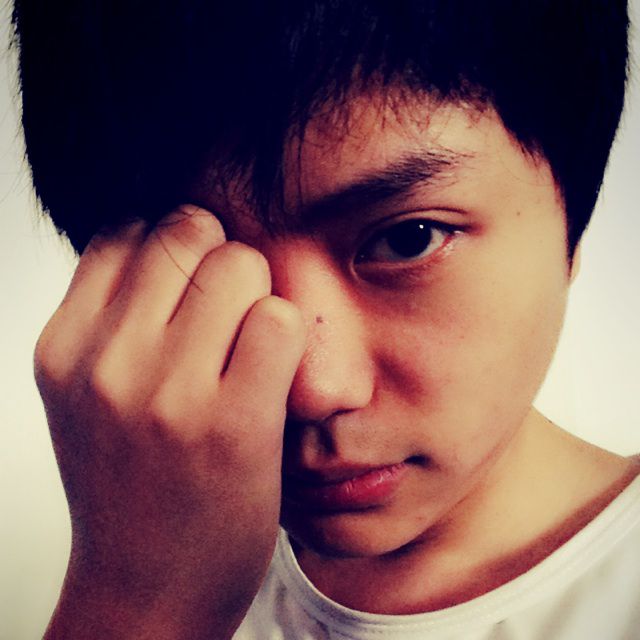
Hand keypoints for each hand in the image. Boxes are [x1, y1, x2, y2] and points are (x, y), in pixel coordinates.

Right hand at [35, 206, 305, 638]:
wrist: (147, 590)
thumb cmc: (129, 484)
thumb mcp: (89, 394)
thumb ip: (115, 316)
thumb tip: (172, 237)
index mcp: (64, 347)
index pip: (129, 230)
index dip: (174, 247)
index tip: (192, 284)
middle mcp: (107, 362)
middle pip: (191, 231)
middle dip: (220, 259)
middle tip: (230, 311)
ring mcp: (169, 393)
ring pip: (241, 264)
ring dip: (258, 294)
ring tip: (251, 345)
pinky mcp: (233, 423)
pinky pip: (279, 320)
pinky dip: (286, 337)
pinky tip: (274, 375)